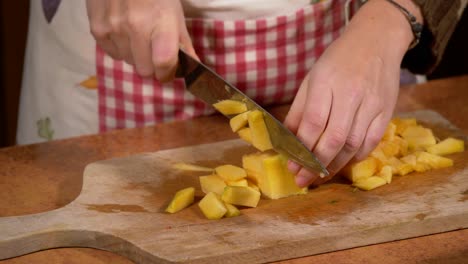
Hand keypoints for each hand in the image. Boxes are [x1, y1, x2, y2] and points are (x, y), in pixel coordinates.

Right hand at [86, 0, 196, 81]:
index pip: (164, 64)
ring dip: (135, 55)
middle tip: (154, 52)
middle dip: (152, 66)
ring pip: (128, 62)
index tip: (169, 72)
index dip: (168, 73)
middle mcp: (135, 28)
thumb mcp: (175, 13)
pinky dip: (120, 48)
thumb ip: (183, 42)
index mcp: (160, 23)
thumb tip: (194, 66)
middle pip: (144, 70)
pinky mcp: (96, 29)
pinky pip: (112, 53)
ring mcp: (113, 29)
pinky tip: (123, 30)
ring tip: (137, 35)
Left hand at [284, 0, 420, 186]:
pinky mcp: (387, 111)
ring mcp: (372, 104)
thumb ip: (299, 110)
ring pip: (354, 144)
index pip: (314, 123)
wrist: (376, 41)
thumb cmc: (338, 60)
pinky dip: (356, 157)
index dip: (302, 149)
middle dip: (317, 165)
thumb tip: (286, 141)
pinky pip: (372, 141)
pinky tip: (343, 163)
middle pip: (334, 138)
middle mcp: (351, 94)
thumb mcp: (312, 79)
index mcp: (327, 83)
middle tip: (303, 180)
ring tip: (320, 176)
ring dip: (335, 165)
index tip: (292, 166)